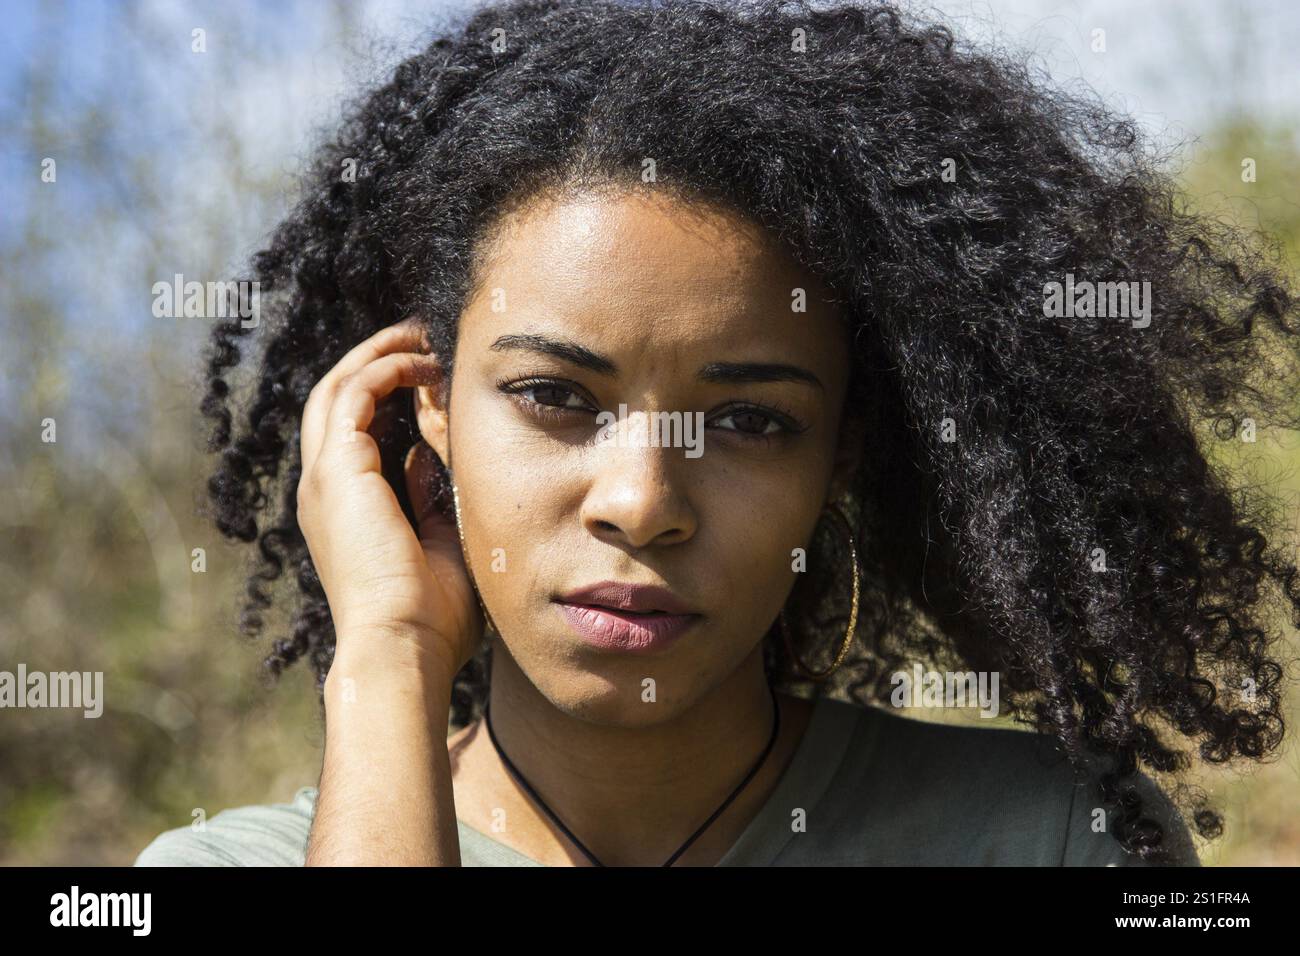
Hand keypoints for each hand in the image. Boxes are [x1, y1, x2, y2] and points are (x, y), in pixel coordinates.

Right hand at [296, 317, 483, 679]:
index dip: (385, 394)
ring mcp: (325, 479)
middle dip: (376, 359)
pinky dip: (386, 370)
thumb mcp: (437, 544)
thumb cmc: (430, 617)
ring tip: (422, 335)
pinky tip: (423, 364)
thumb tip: (426, 459)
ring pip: (339, 388)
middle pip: (336, 399)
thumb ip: (428, 500)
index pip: (353, 432)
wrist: (403, 647)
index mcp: (343, 510)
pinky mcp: (339, 472)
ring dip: (380, 354)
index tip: (429, 374)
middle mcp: (324, 490)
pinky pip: (354, 396)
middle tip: (420, 336)